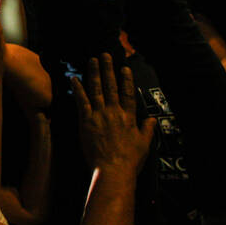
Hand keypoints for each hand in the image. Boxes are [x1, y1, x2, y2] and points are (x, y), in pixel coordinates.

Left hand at [72, 54, 154, 174]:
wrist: (113, 169)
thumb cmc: (130, 160)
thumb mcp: (144, 144)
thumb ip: (148, 129)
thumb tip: (152, 119)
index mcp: (129, 117)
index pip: (128, 93)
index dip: (126, 79)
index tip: (124, 67)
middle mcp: (114, 112)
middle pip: (111, 86)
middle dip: (108, 69)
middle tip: (105, 55)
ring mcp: (99, 115)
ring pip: (96, 89)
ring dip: (93, 73)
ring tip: (92, 60)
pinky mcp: (86, 121)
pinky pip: (81, 101)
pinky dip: (77, 89)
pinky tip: (74, 78)